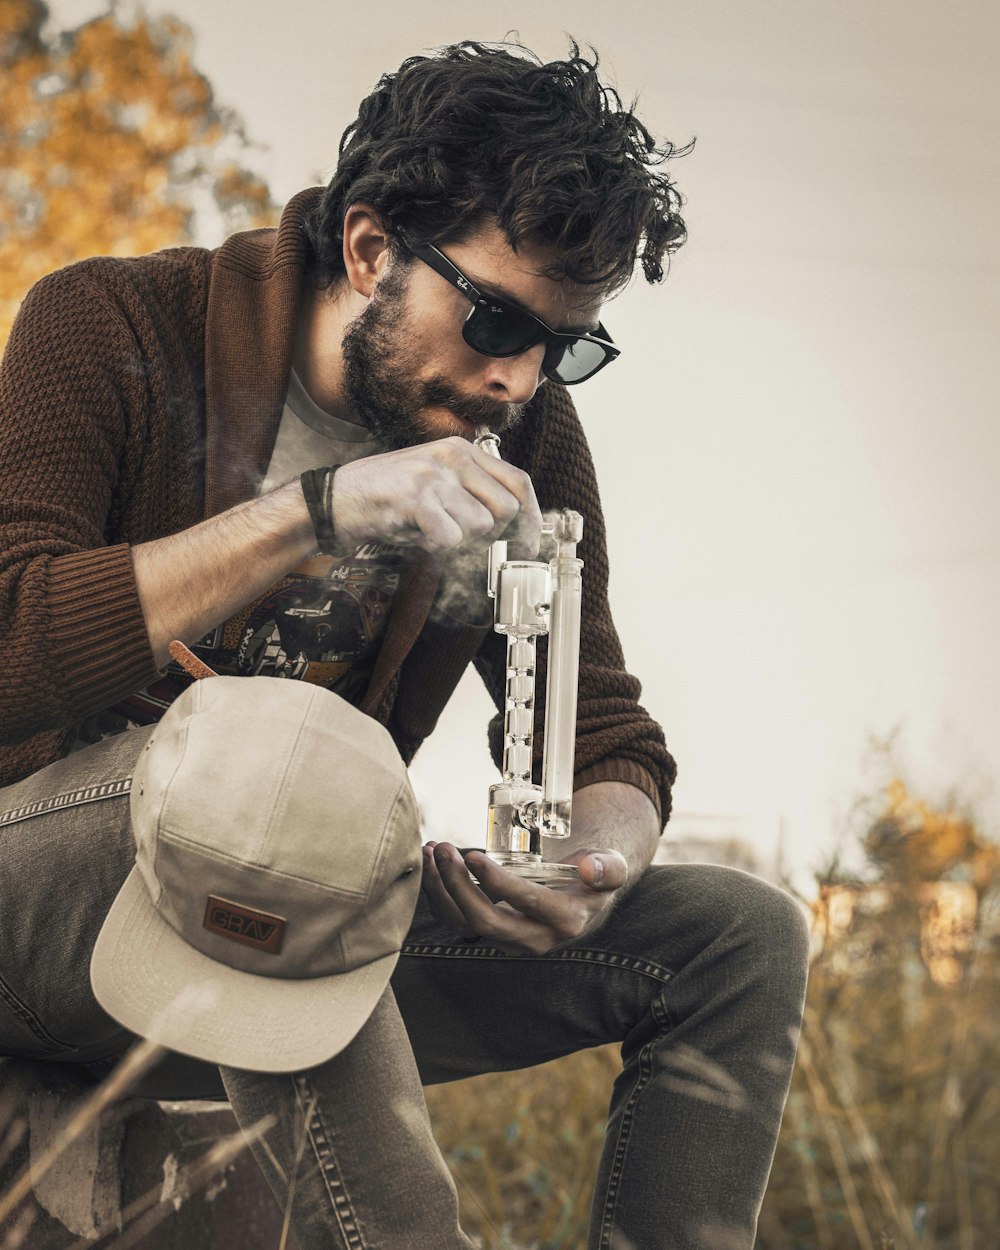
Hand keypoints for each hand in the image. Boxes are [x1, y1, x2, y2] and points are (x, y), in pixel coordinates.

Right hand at [330, 437, 540, 555]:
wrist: (337, 500)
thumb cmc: (389, 497)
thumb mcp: (438, 483)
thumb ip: (474, 494)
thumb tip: (516, 528)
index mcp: (462, 450)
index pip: (519, 482)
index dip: (531, 518)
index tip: (529, 544)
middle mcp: (452, 456)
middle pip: (507, 507)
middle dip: (494, 535)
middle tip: (467, 542)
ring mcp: (434, 475)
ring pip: (481, 526)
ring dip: (459, 541)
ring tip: (432, 531)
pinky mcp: (415, 498)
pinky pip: (450, 538)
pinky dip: (436, 547)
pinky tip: (417, 535)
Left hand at [420, 841, 628, 954]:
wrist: (582, 899)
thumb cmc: (595, 876)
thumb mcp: (613, 867)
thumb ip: (609, 868)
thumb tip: (589, 868)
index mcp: (565, 920)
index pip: (526, 904)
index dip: (497, 883)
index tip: (473, 856)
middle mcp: (535, 938)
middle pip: (486, 922)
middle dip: (458, 887)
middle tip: (444, 850)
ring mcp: (510, 939)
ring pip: (464, 925)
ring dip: (441, 890)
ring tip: (431, 851)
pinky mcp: (492, 932)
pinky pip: (456, 921)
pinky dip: (438, 894)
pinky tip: (430, 864)